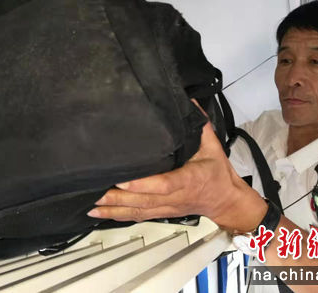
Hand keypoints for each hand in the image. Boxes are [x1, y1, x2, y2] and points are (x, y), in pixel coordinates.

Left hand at [87, 104, 266, 231]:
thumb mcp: (213, 146)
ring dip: (114, 209)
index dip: (143, 184)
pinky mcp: (162, 212)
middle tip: (96, 192)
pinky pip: (139, 216)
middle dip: (119, 199)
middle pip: (144, 201)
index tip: (123, 181)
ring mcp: (167, 207)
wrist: (225, 201)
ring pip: (138, 211)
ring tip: (92, 205)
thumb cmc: (217, 174)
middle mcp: (176, 197)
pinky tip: (101, 214)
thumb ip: (200, 125)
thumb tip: (188, 101)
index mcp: (189, 180)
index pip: (165, 184)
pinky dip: (119, 216)